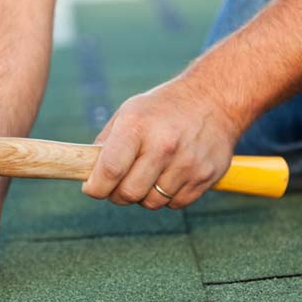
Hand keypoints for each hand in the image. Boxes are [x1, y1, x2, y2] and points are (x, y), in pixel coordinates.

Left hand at [82, 77, 243, 208]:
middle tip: (119, 183)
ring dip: (144, 195)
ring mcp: (187, 162)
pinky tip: (171, 174)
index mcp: (137, 127)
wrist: (216, 97)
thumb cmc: (163, 109)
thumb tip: (86, 174)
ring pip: (152, 202)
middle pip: (128, 194)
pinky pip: (175, 204)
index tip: (92, 188)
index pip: (109, 172)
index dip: (95, 188)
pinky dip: (168, 196)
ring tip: (149, 173)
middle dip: (118, 194)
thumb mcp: (129, 113)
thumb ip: (105, 144)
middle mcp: (163, 145)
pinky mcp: (205, 176)